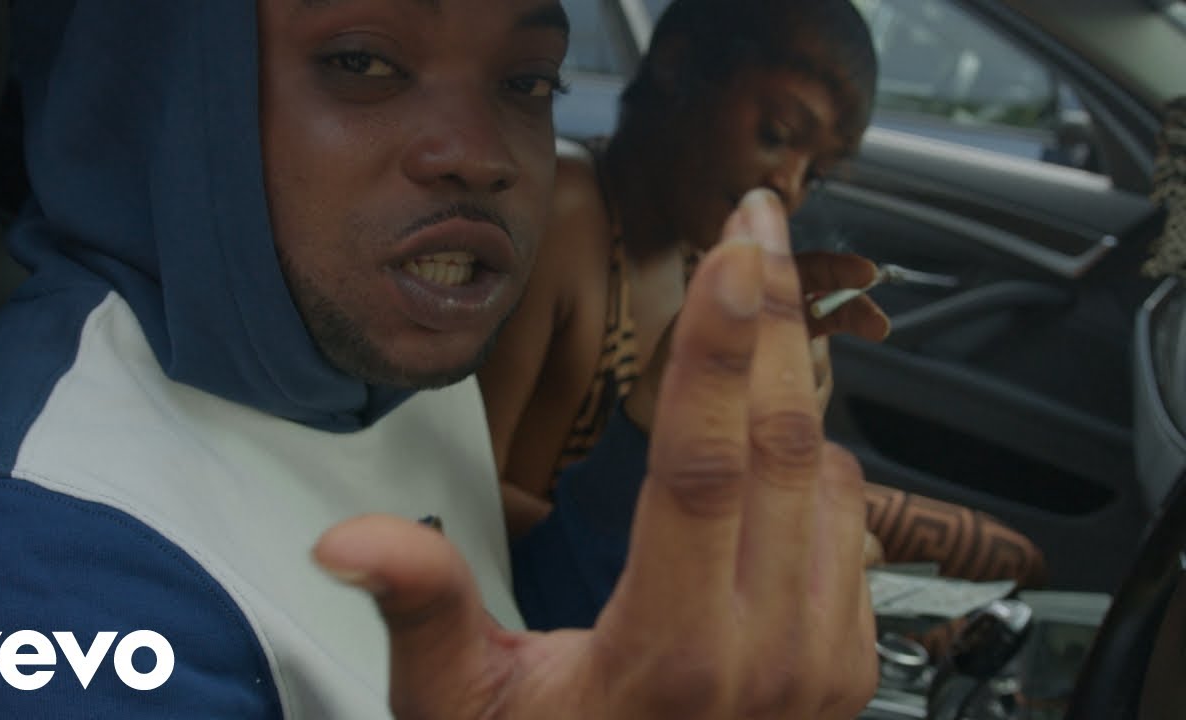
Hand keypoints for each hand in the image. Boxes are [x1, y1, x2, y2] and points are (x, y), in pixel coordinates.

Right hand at [313, 189, 877, 718]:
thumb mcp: (465, 707)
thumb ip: (422, 609)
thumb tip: (352, 539)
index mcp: (670, 654)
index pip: (700, 466)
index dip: (717, 346)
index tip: (733, 255)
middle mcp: (766, 652)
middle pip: (782, 444)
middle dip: (772, 316)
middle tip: (759, 226)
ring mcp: (820, 659)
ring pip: (830, 474)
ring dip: (793, 380)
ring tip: (754, 308)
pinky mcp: (844, 662)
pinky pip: (849, 523)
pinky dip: (814, 459)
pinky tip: (771, 429)